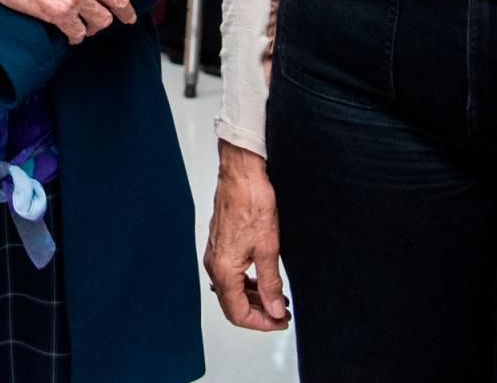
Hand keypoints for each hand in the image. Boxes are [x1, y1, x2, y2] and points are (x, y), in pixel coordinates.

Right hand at [205, 141, 288, 331]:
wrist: (241, 174)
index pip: (238, 313)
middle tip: (282, 313)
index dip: (261, 323)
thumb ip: (270, 284)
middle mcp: (214, 264)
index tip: (280, 320)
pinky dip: (248, 283)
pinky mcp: (220, 244)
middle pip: (233, 305)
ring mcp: (216, 254)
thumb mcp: (268, 248)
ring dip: (254, 298)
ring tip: (277, 297)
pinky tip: (264, 279)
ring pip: (232, 290)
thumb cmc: (251, 202)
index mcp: (223, 270)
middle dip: (259, 313)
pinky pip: (231, 275)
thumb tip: (273, 309)